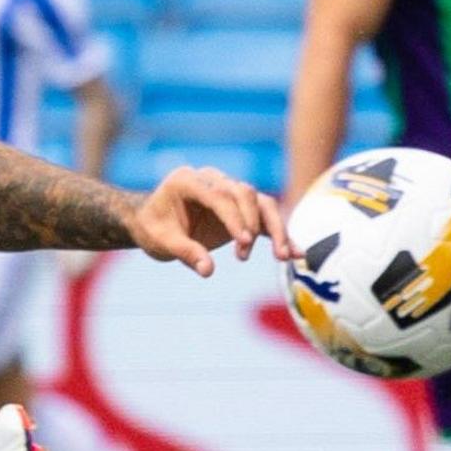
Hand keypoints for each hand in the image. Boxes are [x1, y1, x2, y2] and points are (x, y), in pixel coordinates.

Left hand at [129, 166, 293, 272]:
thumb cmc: (153, 229)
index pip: (218, 195)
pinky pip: (265, 217)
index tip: (243, 241)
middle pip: (245, 193)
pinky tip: (297, 254)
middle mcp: (212, 179)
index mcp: (188, 181)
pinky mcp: (240, 207)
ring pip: (261, 202)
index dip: (233, 217)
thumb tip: (208, 271)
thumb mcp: (161, 242)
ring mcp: (229, 191)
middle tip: (245, 254)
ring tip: (283, 257)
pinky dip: (280, 234)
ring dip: (275, 228)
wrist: (152, 222)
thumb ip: (185, 252)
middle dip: (252, 223)